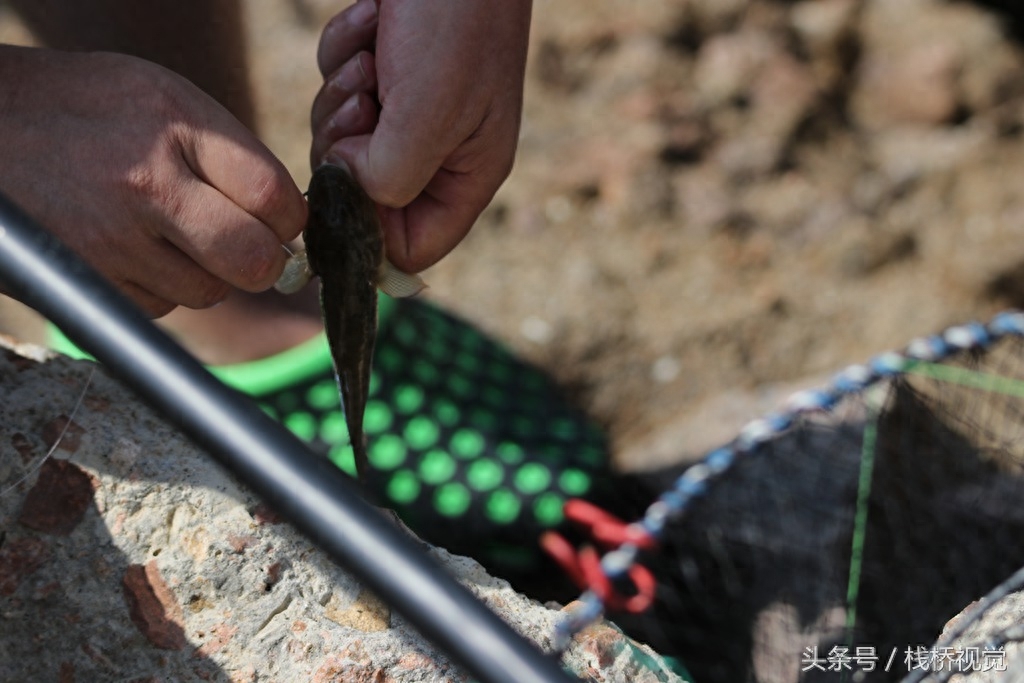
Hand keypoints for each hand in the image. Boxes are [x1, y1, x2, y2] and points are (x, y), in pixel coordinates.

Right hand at [0, 46, 307, 316]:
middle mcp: (148, 185)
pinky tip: (132, 247)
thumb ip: (230, 153)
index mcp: (177, 126)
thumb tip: (288, 221)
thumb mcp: (162, 96)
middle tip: (249, 245)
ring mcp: (114, 240)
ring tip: (170, 232)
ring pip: (210, 292)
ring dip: (207, 273)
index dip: (291, 219)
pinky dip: (161, 287)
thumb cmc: (87, 108)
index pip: (275, 198)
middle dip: (264, 261)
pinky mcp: (90, 281)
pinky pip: (162, 307)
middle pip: (254, 261)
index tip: (281, 220)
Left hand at [311, 0, 532, 272]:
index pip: (411, 248)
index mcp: (467, 175)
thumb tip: (344, 190)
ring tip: (373, 57)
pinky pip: (337, 85)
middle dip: (349, 149)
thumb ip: (388, 179)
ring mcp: (411, 107)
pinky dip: (342, 54)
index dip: (368, 234)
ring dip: (341, 95)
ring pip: (342, 140)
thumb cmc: (456, 22)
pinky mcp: (386, 69)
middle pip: (364, 194)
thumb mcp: (428, 115)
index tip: (340, 198)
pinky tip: (371, 24)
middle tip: (365, 103)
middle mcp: (440, 150)